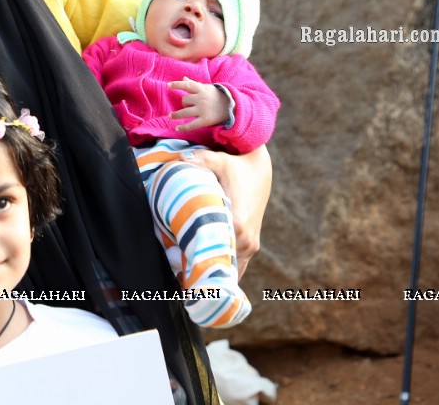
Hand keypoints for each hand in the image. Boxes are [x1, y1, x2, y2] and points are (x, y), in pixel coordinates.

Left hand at [169, 77, 228, 130]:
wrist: (232, 107)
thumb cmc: (217, 96)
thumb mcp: (207, 88)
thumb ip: (194, 84)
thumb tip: (183, 78)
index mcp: (202, 89)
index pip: (187, 85)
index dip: (177, 85)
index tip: (168, 86)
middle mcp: (201, 99)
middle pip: (185, 100)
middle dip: (184, 103)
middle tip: (188, 105)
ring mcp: (203, 110)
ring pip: (185, 112)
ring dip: (176, 115)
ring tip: (171, 116)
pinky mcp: (205, 120)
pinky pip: (191, 125)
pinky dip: (183, 127)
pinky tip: (177, 128)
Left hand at [180, 144, 270, 275]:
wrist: (261, 171)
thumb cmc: (238, 167)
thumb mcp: (220, 162)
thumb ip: (201, 161)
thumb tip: (179, 157)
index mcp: (237, 223)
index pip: (212, 251)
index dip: (193, 259)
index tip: (177, 270)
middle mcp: (246, 239)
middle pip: (219, 263)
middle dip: (199, 269)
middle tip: (177, 280)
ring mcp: (251, 245)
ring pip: (230, 268)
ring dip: (212, 271)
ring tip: (188, 282)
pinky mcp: (253, 245)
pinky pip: (239, 266)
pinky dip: (224, 270)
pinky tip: (207, 276)